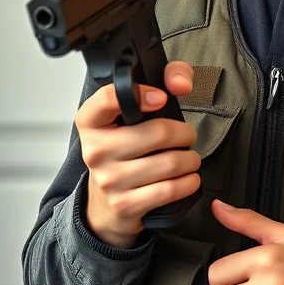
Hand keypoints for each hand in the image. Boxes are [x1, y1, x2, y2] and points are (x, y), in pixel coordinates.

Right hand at [77, 61, 198, 248]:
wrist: (106, 203)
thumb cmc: (127, 150)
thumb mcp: (136, 114)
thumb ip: (166, 79)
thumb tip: (181, 83)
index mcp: (92, 122)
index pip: (110, 98)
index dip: (142, 93)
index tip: (160, 98)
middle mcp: (96, 151)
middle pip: (159, 132)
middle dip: (185, 133)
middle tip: (184, 137)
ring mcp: (109, 180)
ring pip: (171, 162)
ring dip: (190, 159)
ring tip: (185, 158)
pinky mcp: (125, 204)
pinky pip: (171, 189)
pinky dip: (189, 182)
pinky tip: (184, 178)